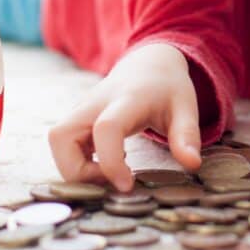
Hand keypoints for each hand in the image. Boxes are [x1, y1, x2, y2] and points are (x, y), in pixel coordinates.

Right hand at [48, 43, 202, 191]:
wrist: (149, 64)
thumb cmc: (168, 88)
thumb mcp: (186, 108)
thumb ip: (187, 135)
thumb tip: (192, 164)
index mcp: (127, 99)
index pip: (106, 128)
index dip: (110, 162)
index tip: (127, 185)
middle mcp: (95, 103)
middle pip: (61, 136)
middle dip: (77, 170)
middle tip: (110, 182)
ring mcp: (82, 109)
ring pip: (57, 141)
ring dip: (73, 167)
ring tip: (108, 174)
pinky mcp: (77, 118)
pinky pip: (63, 143)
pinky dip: (76, 161)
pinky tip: (104, 165)